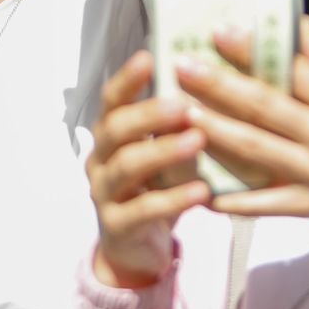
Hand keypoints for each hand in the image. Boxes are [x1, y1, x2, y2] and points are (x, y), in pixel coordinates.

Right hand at [86, 52, 212, 289]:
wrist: (136, 251)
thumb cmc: (155, 189)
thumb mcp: (160, 153)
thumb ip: (172, 124)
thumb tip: (207, 80)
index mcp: (110, 135)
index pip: (112, 100)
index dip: (127, 79)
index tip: (149, 57)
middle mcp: (100, 159)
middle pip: (114, 129)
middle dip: (147, 114)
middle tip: (182, 105)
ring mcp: (105, 193)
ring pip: (127, 166)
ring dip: (162, 150)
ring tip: (196, 141)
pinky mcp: (118, 226)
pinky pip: (144, 210)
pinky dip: (173, 199)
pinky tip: (201, 191)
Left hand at [178, 20, 308, 233]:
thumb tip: (295, 22)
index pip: (293, 71)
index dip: (252, 51)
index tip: (218, 33)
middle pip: (265, 107)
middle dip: (219, 86)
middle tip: (182, 67)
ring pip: (256, 149)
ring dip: (215, 130)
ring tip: (181, 112)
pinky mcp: (308, 207)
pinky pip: (261, 202)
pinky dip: (230, 197)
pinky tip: (198, 184)